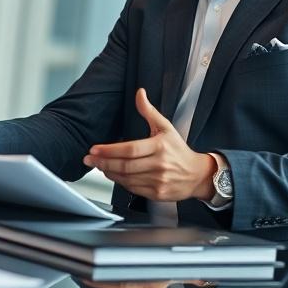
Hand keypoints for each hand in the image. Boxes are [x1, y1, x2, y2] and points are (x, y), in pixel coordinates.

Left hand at [83, 88, 215, 201]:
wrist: (197, 175)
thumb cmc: (179, 150)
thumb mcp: (166, 127)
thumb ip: (149, 111)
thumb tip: (139, 93)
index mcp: (160, 146)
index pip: (129, 149)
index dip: (109, 150)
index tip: (94, 149)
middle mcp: (159, 165)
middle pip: (125, 165)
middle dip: (103, 162)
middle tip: (89, 159)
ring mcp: (158, 181)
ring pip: (126, 179)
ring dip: (109, 172)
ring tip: (98, 165)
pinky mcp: (157, 194)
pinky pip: (133, 189)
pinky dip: (120, 182)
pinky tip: (113, 175)